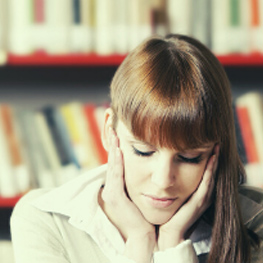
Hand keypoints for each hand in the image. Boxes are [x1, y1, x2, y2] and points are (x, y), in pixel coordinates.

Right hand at [101, 128, 154, 262]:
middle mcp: (111, 187)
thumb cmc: (143, 214)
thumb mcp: (139, 195)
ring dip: (113, 148)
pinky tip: (118, 149)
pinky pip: (115, 174)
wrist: (142, 235)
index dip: (117, 147)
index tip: (119, 132)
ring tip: (114, 133)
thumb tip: (145, 168)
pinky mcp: (114, 196)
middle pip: (112, 160)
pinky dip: (116, 161)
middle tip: (113, 126)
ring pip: (112, 164)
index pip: (117, 162)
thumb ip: (138, 182)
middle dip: (112, 143)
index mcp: (117, 186)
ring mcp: (111, 192)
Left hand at [157, 145, 219, 250]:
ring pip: (211, 176)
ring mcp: (203, 199)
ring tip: (216, 148)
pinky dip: (210, 172)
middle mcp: (203, 196)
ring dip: (214, 163)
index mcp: (198, 194)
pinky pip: (206, 184)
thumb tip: (168, 170)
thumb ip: (176, 185)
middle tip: (216, 144)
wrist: (170, 232)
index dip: (209, 162)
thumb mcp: (175, 195)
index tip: (208, 147)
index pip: (206, 174)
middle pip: (211, 174)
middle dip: (214, 159)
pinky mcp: (199, 202)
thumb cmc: (170, 214)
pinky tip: (211, 161)